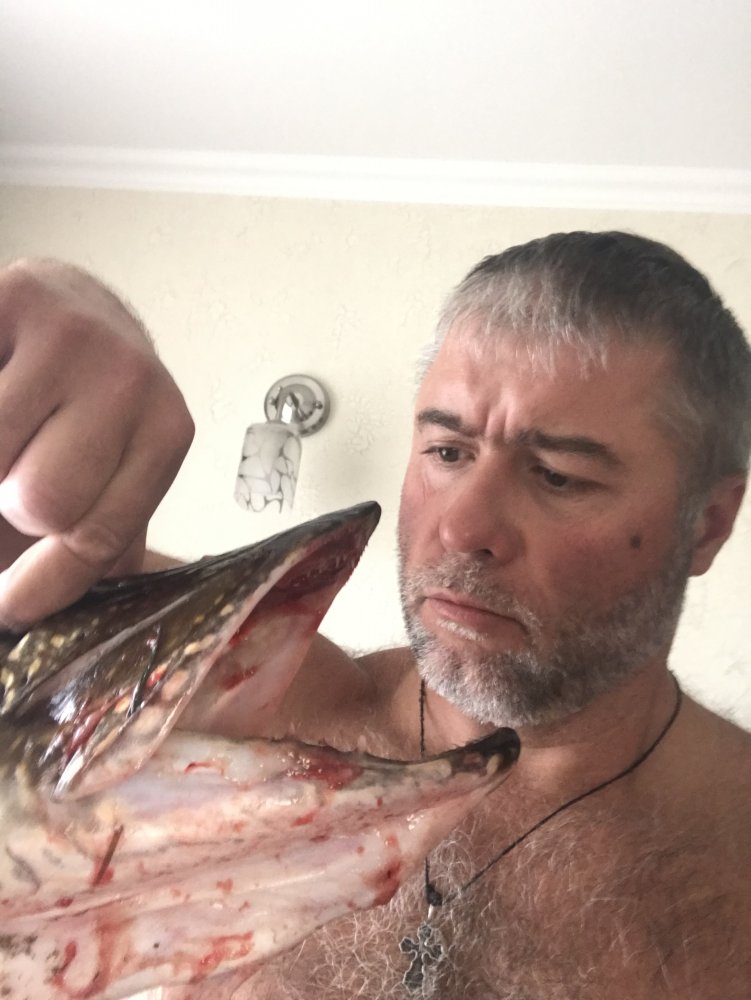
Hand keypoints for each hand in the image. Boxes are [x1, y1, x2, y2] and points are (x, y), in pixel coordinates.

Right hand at [0, 259, 194, 628]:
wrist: (67, 308)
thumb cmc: (85, 409)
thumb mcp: (112, 477)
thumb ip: (94, 543)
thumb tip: (32, 620)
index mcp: (166, 432)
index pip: (97, 535)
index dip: (40, 586)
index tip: (10, 606)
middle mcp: (131, 378)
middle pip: (43, 501)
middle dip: (14, 507)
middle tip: (18, 479)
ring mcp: (69, 332)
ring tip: (11, 440)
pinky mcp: (8, 296)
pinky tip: (3, 402)